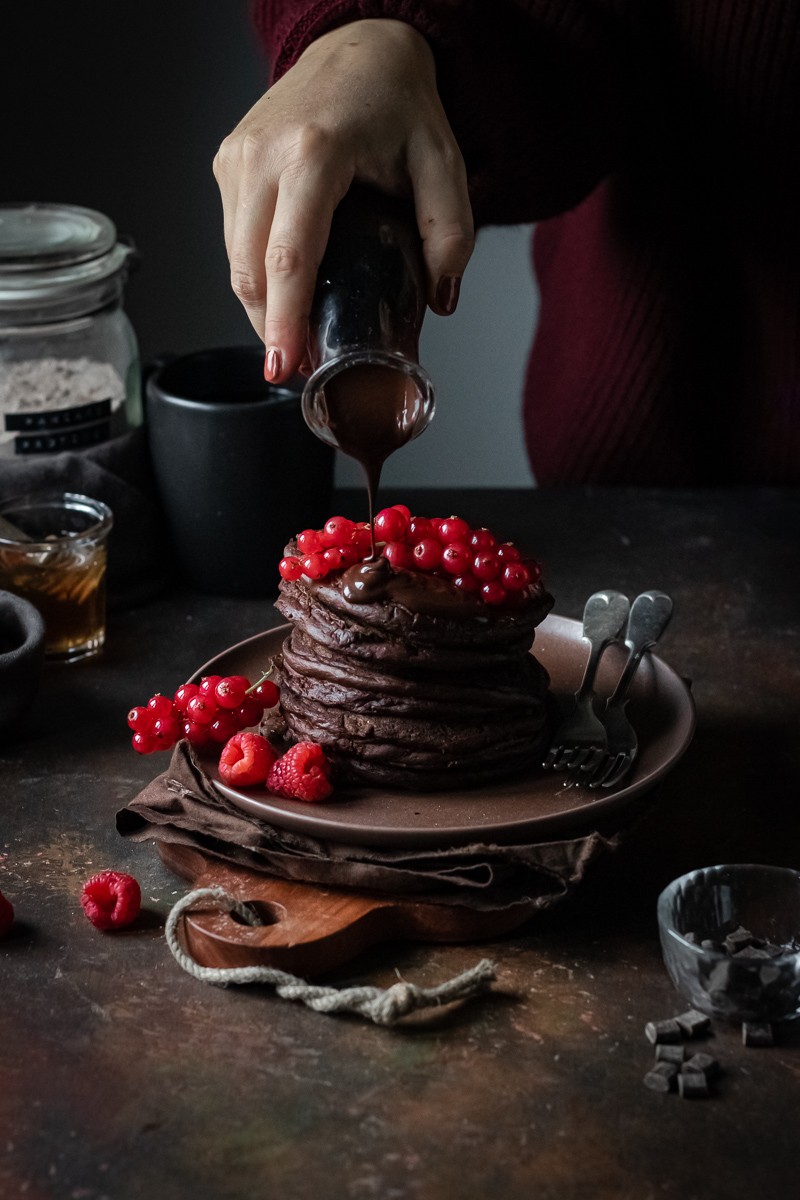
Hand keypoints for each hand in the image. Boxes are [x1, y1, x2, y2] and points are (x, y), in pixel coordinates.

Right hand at [213, 19, 473, 381]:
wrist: (358, 43)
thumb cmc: (397, 99)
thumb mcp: (443, 161)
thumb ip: (451, 233)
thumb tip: (440, 300)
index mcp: (314, 152)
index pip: (289, 256)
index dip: (285, 320)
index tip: (287, 365)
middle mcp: (263, 153)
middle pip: (250, 268)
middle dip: (270, 328)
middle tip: (296, 369)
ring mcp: (237, 157)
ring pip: (234, 259)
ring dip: (260, 308)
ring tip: (292, 341)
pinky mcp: (227, 162)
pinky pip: (233, 237)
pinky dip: (254, 276)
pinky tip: (282, 297)